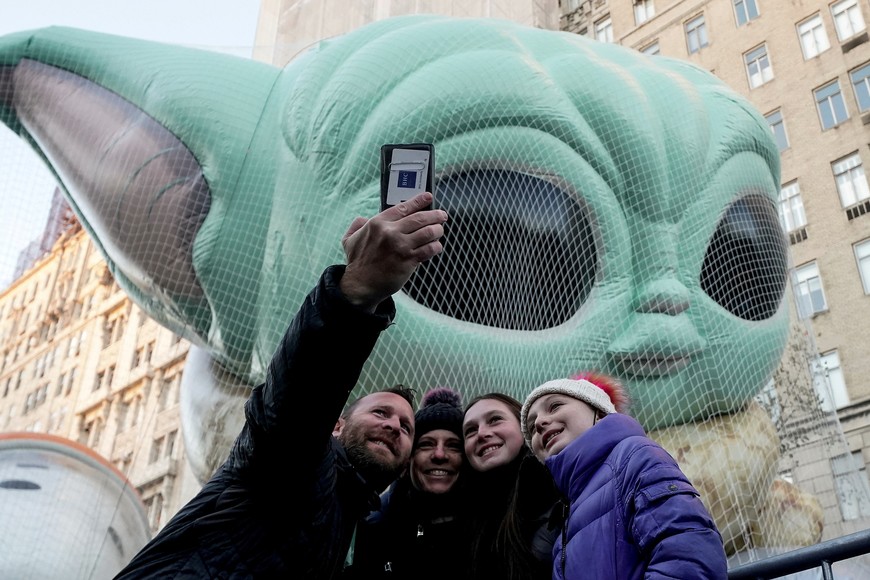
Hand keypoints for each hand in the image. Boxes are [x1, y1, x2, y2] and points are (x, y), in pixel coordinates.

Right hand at [340, 192, 447, 311]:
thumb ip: (357, 225)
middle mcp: (390, 232)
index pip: (404, 207)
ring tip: (439, 230)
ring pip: (428, 232)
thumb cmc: (357, 263)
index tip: (428, 197)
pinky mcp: (408, 260)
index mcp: (377, 223)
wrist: (361, 285)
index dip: (419, 201)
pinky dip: (436, 246)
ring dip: (438, 230)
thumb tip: (363, 218)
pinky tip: (436, 246)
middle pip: (420, 218)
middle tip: (441, 215)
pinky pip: (429, 249)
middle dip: (435, 215)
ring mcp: (400, 246)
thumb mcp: (350, 239)